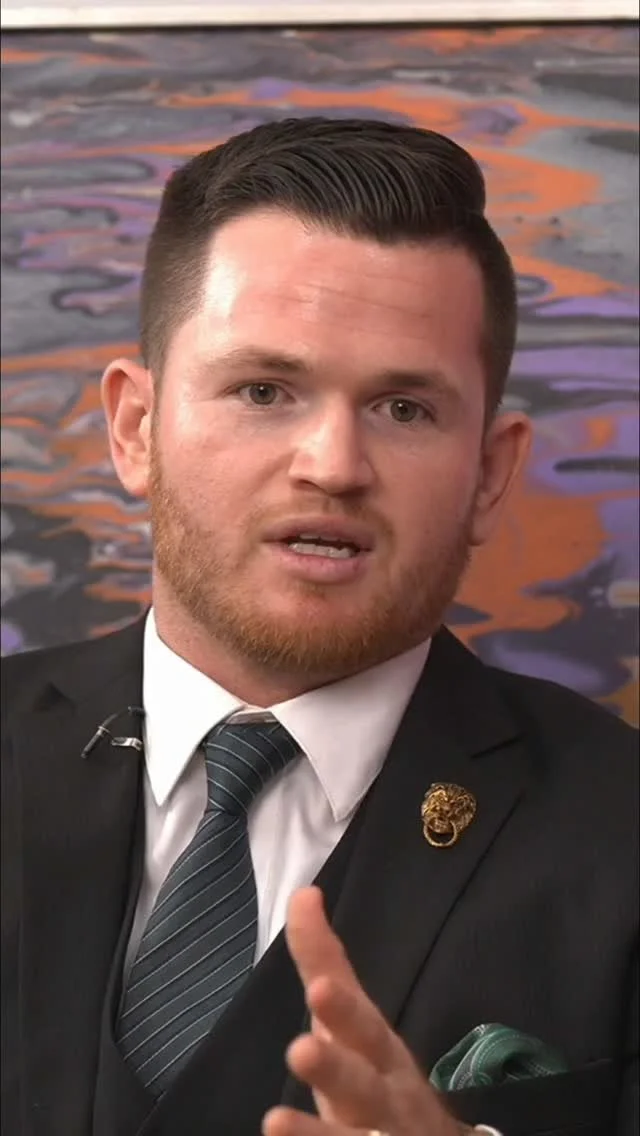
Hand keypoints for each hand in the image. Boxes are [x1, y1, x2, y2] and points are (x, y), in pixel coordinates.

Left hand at [261, 886, 464, 1135]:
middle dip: (335, 1069)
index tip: (318, 991)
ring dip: (318, 1135)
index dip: (342, 1008)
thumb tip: (304, 894)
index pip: (362, 1022)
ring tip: (274, 1124)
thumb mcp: (355, 1018)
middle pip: (363, 1083)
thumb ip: (325, 960)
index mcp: (379, 1051)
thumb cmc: (379, 1071)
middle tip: (301, 1051)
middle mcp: (385, 1096)